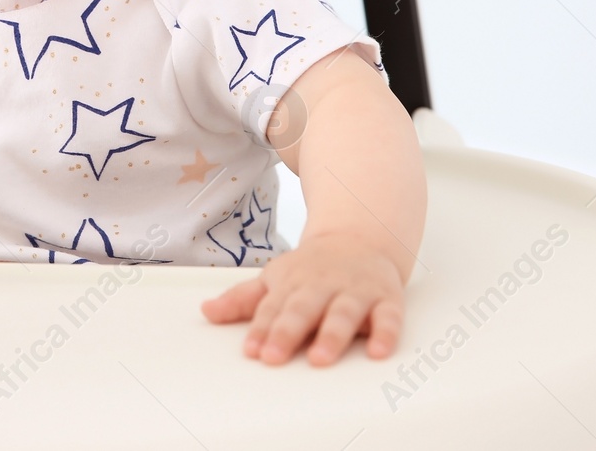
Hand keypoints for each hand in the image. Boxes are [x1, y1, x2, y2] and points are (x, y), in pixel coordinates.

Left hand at [200, 230, 404, 364]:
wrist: (361, 236)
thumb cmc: (312, 268)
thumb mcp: (275, 279)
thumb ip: (242, 300)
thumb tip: (206, 311)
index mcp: (292, 283)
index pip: (273, 307)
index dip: (260, 328)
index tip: (250, 350)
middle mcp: (322, 286)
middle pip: (303, 308)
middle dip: (288, 332)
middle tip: (274, 357)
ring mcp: (355, 291)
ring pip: (344, 313)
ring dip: (332, 335)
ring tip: (320, 359)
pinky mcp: (386, 299)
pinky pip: (389, 317)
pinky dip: (386, 334)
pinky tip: (379, 352)